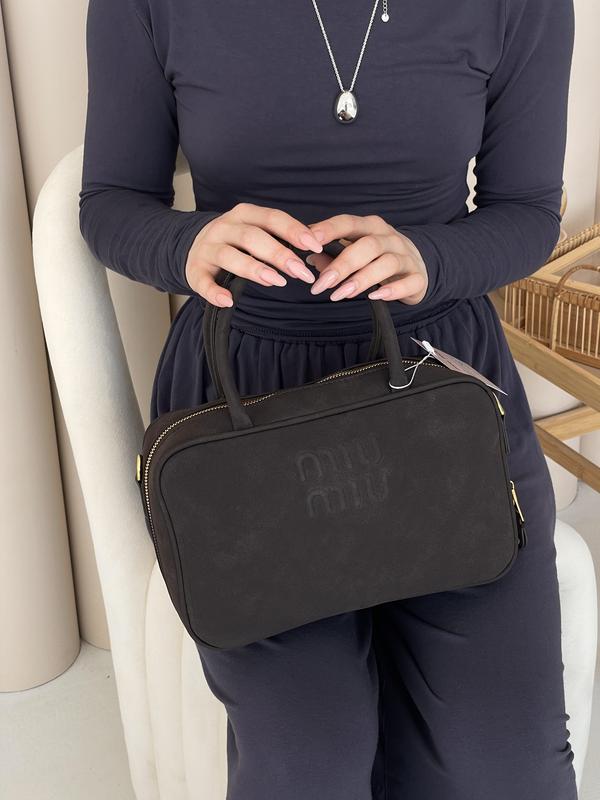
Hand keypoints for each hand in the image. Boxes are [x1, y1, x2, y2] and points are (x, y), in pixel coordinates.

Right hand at [185, 202, 322, 306]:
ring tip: (276, 282)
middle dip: (279, 254)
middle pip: (252, 237)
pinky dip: (214, 292)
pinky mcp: (195, 270)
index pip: (271, 218)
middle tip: (301, 272)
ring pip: (229, 256)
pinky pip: (203, 281)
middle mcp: (224, 228)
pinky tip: (228, 301)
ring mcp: (208, 249)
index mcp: (243, 215)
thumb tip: (313, 247)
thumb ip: (279, 237)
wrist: (192, 247)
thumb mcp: (254, 230)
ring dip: (253, 269)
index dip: (293, 231)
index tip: (314, 245)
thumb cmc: (234, 241)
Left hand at [305, 214, 428, 303]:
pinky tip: (376, 297)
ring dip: (362, 279)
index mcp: (371, 227)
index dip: (330, 229)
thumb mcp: (356, 252)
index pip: (349, 223)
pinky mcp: (418, 277)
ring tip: (341, 294)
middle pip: (367, 245)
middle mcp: (390, 238)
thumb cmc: (379, 258)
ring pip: (386, 263)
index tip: (310, 241)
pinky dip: (392, 290)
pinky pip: (408, 283)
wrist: (417, 266)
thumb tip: (310, 258)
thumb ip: (333, 255)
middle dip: (342, 264)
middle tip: (322, 283)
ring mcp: (406, 257)